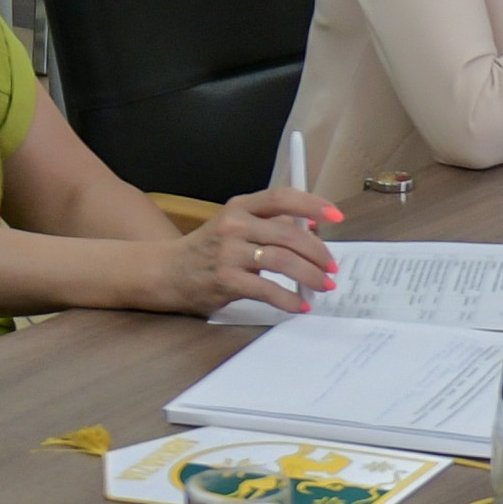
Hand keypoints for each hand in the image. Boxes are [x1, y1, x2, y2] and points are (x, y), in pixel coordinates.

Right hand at [152, 187, 342, 314]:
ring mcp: (229, 253)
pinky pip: (266, 289)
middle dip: (318, 251)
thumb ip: (270, 226)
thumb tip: (314, 232)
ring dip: (310, 275)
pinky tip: (300, 305)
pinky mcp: (225, 280)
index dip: (312, 205)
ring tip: (324, 285)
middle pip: (289, 233)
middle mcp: (235, 225)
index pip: (282, 198)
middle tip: (332, 266)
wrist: (166, 271)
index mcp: (240, 207)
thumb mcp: (236, 228)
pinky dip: (289, 299)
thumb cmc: (209, 250)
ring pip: (282, 260)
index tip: (336, 216)